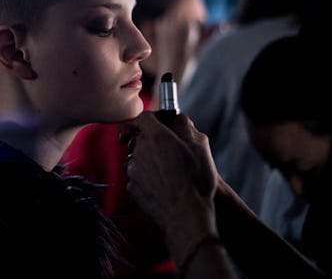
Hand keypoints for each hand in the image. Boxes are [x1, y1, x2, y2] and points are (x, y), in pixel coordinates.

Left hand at [125, 112, 217, 240]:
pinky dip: (145, 179)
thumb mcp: (200, 148)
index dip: (152, 119)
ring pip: (136, 158)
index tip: (159, 125)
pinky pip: (136, 178)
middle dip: (151, 142)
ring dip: (148, 161)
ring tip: (168, 173)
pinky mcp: (131, 188)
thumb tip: (179, 118)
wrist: (186, 215)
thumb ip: (185, 128)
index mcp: (157, 137)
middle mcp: (140, 150)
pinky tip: (162, 187)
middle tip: (170, 153)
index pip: (144, 117)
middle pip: (139, 138)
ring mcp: (133, 170)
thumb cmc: (196, 182)